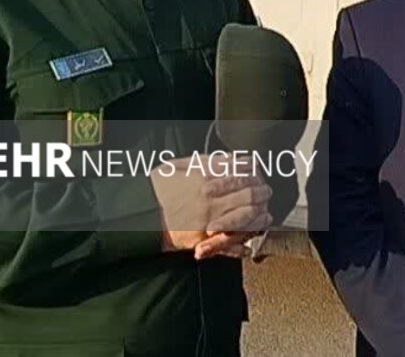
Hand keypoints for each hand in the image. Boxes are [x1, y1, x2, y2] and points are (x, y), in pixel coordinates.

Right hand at [150, 154, 272, 253]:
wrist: (138, 215)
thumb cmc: (157, 188)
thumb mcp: (179, 165)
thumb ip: (207, 161)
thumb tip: (233, 159)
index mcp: (205, 179)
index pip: (241, 174)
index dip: (254, 172)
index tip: (258, 172)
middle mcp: (210, 200)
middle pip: (249, 196)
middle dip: (261, 193)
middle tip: (266, 192)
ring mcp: (208, 221)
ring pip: (245, 219)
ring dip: (258, 217)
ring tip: (265, 215)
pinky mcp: (202, 240)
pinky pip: (228, 243)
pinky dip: (241, 244)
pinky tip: (248, 242)